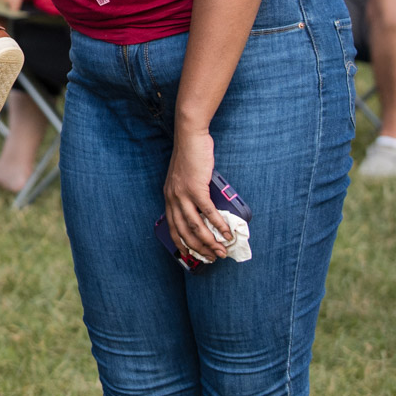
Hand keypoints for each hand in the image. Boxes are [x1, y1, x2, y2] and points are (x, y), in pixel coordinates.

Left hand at [164, 127, 229, 263]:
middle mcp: (173, 198)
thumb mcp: (184, 180)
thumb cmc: (190, 157)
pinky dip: (218, 225)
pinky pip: (208, 212)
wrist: (190, 138)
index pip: (173, 228)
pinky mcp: (196, 188)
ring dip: (210, 241)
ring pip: (196, 226)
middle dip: (200, 248)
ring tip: (222, 250)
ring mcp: (183, 194)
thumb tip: (206, 211)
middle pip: (185, 231)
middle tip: (214, 257)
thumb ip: (189, 194)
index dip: (183, 244)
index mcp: (169, 198)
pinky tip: (226, 233)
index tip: (193, 255)